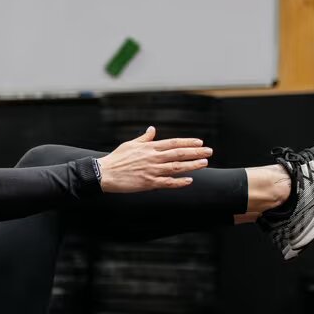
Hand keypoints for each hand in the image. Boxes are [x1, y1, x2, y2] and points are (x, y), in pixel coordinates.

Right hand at [95, 127, 211, 192]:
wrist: (105, 173)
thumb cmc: (116, 159)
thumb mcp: (130, 144)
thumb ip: (144, 138)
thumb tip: (152, 129)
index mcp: (149, 147)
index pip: (173, 143)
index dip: (188, 142)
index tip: (199, 142)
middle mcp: (153, 158)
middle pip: (179, 153)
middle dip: (196, 152)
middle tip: (209, 151)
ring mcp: (152, 170)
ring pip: (177, 167)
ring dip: (192, 165)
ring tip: (204, 163)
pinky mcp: (149, 183)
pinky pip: (168, 182)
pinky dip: (179, 182)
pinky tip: (189, 180)